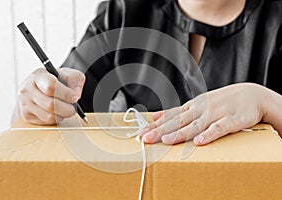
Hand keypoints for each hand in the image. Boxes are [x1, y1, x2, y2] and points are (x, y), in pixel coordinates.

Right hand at [13, 68, 84, 124]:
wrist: (38, 88)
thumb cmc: (54, 80)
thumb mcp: (66, 74)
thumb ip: (75, 79)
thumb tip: (76, 94)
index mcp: (38, 75)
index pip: (51, 86)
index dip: (66, 94)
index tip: (75, 97)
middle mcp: (27, 89)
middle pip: (51, 104)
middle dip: (67, 108)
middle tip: (73, 107)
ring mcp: (25, 103)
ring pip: (49, 116)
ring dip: (62, 115)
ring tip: (65, 109)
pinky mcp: (26, 116)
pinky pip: (46, 122)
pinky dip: (56, 120)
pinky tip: (57, 113)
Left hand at [139, 83, 267, 144]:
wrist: (252, 95)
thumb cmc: (222, 102)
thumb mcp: (197, 104)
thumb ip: (177, 112)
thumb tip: (156, 116)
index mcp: (192, 107)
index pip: (170, 116)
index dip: (155, 125)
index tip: (140, 133)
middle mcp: (200, 109)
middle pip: (178, 121)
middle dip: (160, 130)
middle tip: (145, 138)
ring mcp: (215, 113)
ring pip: (195, 125)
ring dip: (180, 133)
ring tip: (166, 140)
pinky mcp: (231, 120)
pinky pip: (219, 128)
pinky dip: (209, 134)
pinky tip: (199, 141)